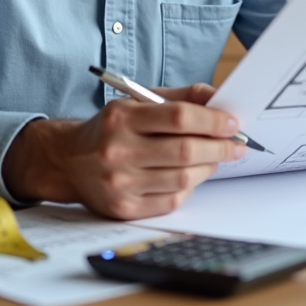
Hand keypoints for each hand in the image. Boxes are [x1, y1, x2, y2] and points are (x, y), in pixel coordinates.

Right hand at [2, 83, 244, 219]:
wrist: (69, 161)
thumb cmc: (112, 128)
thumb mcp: (138, 101)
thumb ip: (180, 97)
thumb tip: (218, 98)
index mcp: (122, 118)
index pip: (179, 117)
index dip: (213, 121)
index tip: (232, 123)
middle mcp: (118, 151)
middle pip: (185, 151)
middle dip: (220, 147)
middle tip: (237, 144)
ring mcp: (120, 183)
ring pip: (183, 178)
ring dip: (209, 167)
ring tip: (217, 158)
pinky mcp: (124, 208)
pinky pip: (172, 200)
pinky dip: (189, 186)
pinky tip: (192, 175)